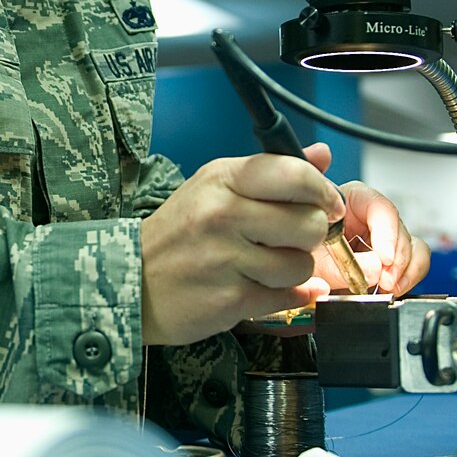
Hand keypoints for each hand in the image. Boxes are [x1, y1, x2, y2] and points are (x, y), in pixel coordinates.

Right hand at [139, 146, 344, 345]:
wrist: (130, 280)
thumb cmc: (178, 234)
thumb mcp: (216, 188)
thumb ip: (272, 172)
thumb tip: (322, 156)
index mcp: (223, 180)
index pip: (294, 175)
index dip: (323, 192)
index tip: (327, 205)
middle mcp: (223, 214)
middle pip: (309, 223)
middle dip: (309, 236)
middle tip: (288, 239)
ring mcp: (226, 259)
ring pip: (301, 264)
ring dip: (292, 269)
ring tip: (265, 266)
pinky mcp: (230, 299)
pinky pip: (287, 297)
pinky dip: (284, 296)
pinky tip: (263, 288)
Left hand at [300, 145, 427, 295]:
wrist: (288, 274)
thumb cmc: (293, 254)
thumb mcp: (308, 259)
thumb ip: (339, 264)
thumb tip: (376, 268)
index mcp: (345, 202)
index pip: (378, 205)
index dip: (387, 230)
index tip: (385, 257)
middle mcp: (367, 217)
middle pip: (399, 228)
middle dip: (397, 257)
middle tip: (385, 279)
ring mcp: (381, 238)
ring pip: (412, 246)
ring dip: (405, 269)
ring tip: (388, 287)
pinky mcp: (390, 260)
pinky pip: (413, 264)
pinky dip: (408, 278)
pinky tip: (392, 289)